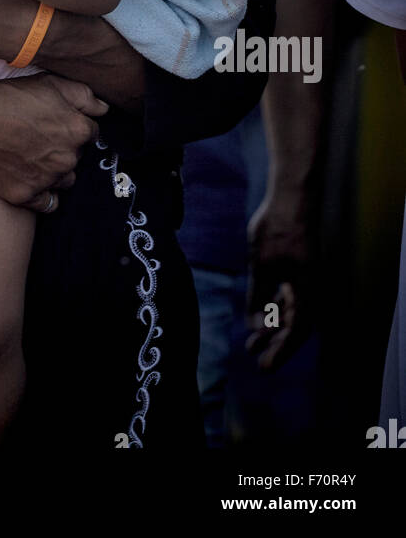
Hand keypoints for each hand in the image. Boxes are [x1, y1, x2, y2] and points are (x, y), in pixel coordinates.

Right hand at [0, 71, 108, 212]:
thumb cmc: (9, 97)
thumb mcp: (51, 84)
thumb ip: (84, 96)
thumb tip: (104, 109)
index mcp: (78, 130)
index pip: (91, 132)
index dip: (74, 125)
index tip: (58, 123)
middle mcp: (67, 159)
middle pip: (77, 156)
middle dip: (65, 147)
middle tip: (41, 137)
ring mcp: (47, 179)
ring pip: (64, 180)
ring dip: (56, 171)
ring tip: (35, 157)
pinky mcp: (26, 195)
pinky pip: (47, 202)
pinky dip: (43, 193)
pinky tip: (32, 179)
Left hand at [245, 191, 313, 370]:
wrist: (291, 198)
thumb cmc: (276, 230)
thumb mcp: (260, 266)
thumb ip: (257, 296)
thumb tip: (255, 324)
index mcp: (308, 291)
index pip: (297, 331)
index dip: (281, 351)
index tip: (265, 366)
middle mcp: (312, 289)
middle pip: (296, 326)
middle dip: (277, 345)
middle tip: (259, 362)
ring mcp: (306, 279)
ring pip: (291, 313)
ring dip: (274, 328)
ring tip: (252, 343)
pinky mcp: (299, 269)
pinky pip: (289, 297)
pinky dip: (275, 309)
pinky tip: (259, 317)